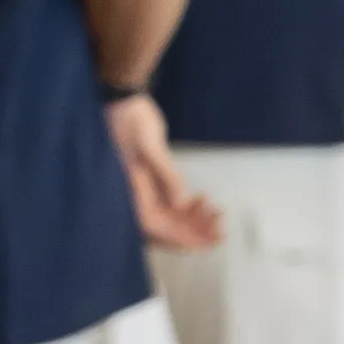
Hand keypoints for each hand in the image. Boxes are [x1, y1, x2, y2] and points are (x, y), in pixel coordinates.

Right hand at [107, 90, 223, 251]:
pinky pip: (168, 202)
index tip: (206, 243)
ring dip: (193, 220)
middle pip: (164, 226)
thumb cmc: (132, 120)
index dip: (181, 238)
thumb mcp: (151, 147)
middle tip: (220, 233)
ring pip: (168, 216)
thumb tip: (180, 204)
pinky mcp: (148, 180)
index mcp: (130, 190)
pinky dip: (186, 205)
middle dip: (192, 232)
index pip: (155, 226)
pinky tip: (203, 200)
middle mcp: (134, 194)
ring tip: (217, 214)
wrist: (123, 100)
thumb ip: (166, 176)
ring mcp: (141, 188)